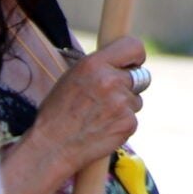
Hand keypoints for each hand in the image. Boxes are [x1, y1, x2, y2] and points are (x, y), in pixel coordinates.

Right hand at [31, 36, 146, 174]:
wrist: (51, 147)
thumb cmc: (58, 111)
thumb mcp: (72, 77)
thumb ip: (100, 67)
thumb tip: (124, 62)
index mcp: (94, 64)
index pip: (134, 46)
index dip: (136, 56)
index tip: (132, 64)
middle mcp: (111, 81)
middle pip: (141, 75)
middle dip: (129, 84)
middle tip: (110, 96)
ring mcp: (122, 103)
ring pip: (136, 99)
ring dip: (124, 106)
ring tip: (98, 115)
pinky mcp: (128, 123)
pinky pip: (132, 118)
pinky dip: (121, 123)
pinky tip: (102, 128)